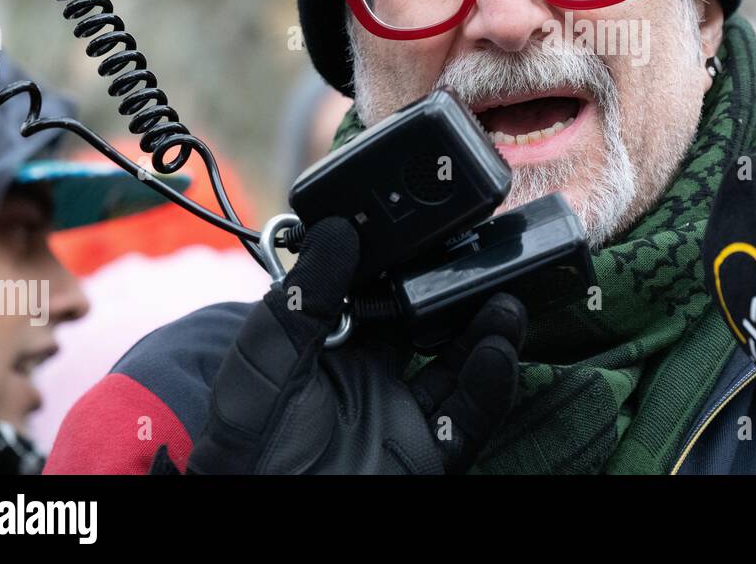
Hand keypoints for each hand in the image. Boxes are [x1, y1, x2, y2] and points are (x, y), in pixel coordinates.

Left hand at [183, 216, 525, 473]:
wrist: (270, 529)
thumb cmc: (251, 458)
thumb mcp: (264, 371)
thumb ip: (300, 303)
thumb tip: (339, 231)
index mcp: (326, 354)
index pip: (372, 296)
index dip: (400, 262)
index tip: (426, 226)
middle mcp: (370, 381)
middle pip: (426, 326)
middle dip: (456, 292)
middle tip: (480, 256)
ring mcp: (402, 418)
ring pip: (458, 366)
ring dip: (485, 331)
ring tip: (504, 298)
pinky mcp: (429, 455)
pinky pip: (470, 417)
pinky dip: (490, 384)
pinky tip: (496, 350)